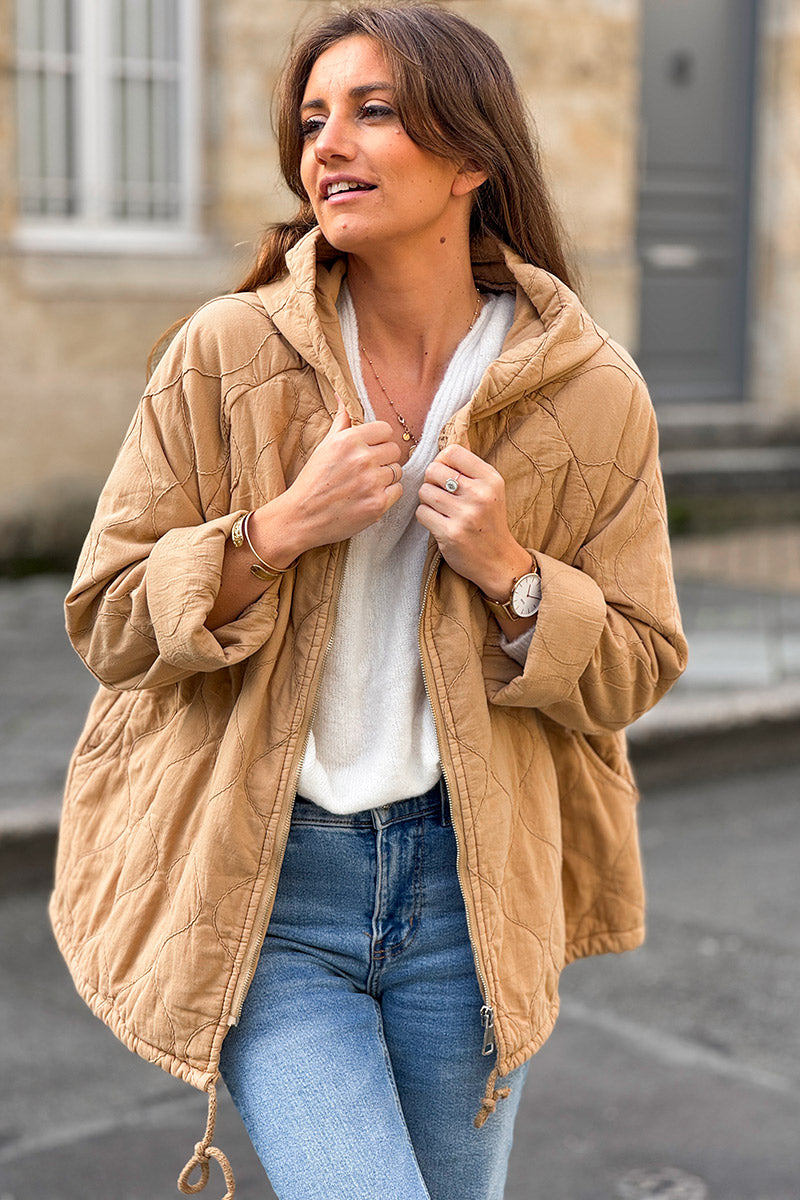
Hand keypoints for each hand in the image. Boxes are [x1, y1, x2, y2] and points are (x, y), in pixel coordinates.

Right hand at [252, 397, 402, 560]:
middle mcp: (363, 459)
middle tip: (367, 468)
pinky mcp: (378, 504)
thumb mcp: (324, 447)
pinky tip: (370, 496)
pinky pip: (398, 490)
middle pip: (394, 450)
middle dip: (383, 458)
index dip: (379, 439)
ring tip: (365, 484)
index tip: (371, 448)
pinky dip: (387, 494)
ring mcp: (372, 482)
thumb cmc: (311, 481)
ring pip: (397, 471)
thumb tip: (343, 397)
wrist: (301, 517)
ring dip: (385, 477)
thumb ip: (341, 422)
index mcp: (349, 441)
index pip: (385, 430)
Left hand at [415, 445, 531, 597]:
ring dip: (427, 500)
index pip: (452, 451)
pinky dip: (425, 516)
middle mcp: (479, 495)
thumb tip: (442, 448)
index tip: (446, 474)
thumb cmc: (489, 522)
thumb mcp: (490, 489)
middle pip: (434, 470)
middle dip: (431, 481)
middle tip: (441, 494)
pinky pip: (421, 512)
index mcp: (490, 479)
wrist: (498, 560)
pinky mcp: (450, 533)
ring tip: (441, 509)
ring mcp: (465, 515)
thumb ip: (469, 469)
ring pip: (424, 491)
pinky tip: (438, 522)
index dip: (442, 461)